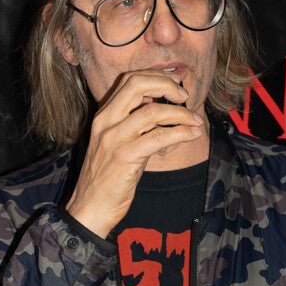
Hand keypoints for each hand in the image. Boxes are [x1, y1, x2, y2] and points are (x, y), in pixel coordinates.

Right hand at [65, 71, 208, 238]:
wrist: (90, 208)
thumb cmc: (107, 178)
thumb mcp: (117, 143)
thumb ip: (134, 123)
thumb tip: (163, 107)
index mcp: (103, 115)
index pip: (129, 79)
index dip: (156, 77)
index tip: (175, 85)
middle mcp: (106, 122)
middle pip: (138, 84)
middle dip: (167, 85)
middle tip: (184, 97)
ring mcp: (114, 138)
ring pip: (153, 111)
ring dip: (181, 113)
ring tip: (195, 120)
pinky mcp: (125, 156)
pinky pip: (159, 136)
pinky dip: (181, 133)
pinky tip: (192, 135)